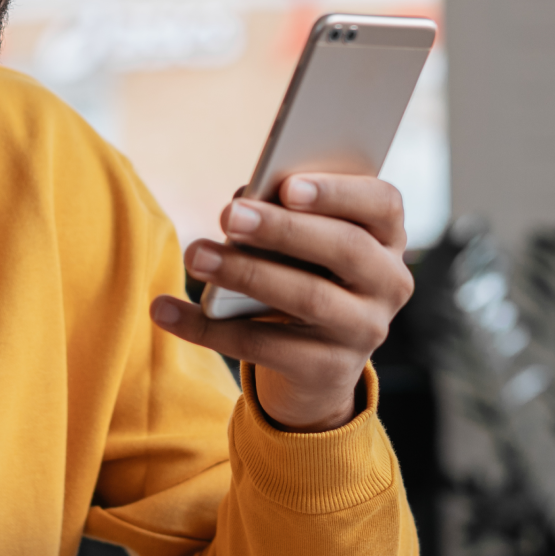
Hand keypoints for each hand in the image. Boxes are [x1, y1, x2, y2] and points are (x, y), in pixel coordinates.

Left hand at [149, 174, 412, 432]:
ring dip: (246, 273)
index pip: (383, 204)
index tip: (287, 185)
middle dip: (283, 229)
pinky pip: (265, 347)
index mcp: (387, 238)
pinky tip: (166, 310)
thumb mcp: (303, 246)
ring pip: (309, 298)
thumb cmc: (304, 277)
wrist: (315, 369)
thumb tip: (242, 200)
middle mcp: (388, 284)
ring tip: (195, 255)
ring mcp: (365, 331)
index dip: (338, 192)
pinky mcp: (328, 370)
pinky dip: (209, 329)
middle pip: (345, 249)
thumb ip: (285, 215)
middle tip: (228, 215)